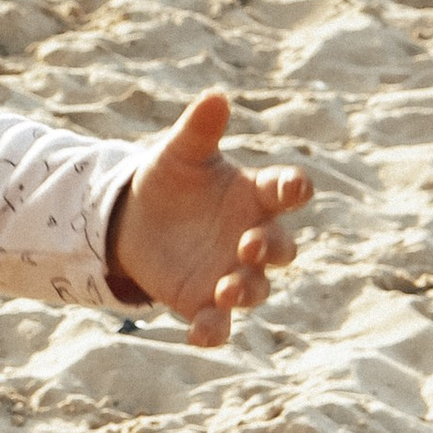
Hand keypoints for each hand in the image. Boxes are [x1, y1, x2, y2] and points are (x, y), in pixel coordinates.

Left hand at [107, 88, 313, 347]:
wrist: (137, 219)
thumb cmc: (172, 180)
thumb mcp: (180, 153)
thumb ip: (199, 130)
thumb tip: (215, 96)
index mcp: (255, 195)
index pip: (286, 191)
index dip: (294, 188)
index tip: (295, 187)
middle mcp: (252, 237)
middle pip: (280, 247)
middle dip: (271, 248)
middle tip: (249, 245)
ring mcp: (232, 273)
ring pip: (255, 288)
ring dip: (246, 291)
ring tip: (228, 290)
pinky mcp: (205, 302)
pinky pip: (218, 322)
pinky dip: (213, 330)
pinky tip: (199, 335)